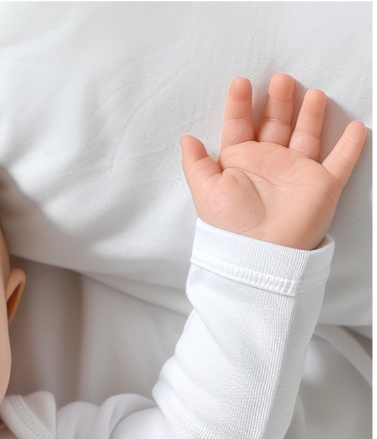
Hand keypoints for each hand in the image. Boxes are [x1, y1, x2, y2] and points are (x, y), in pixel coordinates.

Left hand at [181, 74, 365, 249]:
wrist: (261, 254)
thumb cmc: (231, 226)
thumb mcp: (207, 192)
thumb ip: (196, 164)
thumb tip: (186, 139)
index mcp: (240, 164)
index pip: (240, 127)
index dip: (240, 105)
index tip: (240, 83)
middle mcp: (268, 165)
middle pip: (275, 124)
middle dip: (278, 101)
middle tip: (280, 79)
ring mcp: (296, 173)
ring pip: (306, 135)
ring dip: (309, 114)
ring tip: (311, 93)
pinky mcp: (322, 185)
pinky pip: (340, 161)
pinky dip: (351, 145)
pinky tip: (357, 127)